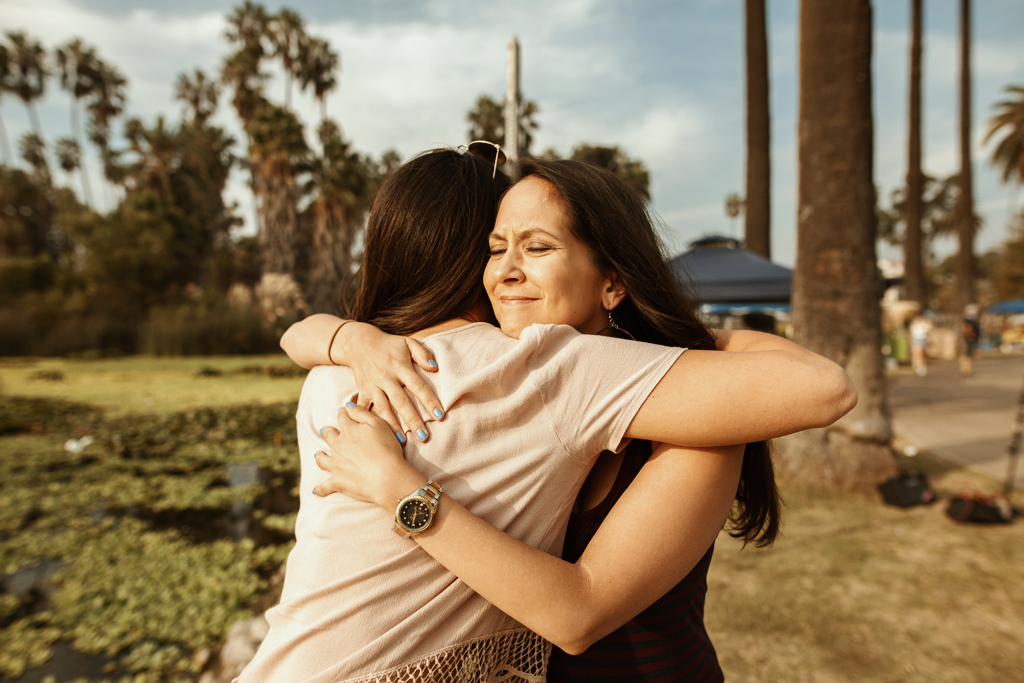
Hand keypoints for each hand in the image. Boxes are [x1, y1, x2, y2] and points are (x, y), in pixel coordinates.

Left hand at [313, 403, 423, 508]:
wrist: (387, 477)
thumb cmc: (387, 449)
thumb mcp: (378, 424)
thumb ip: (361, 413)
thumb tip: (347, 405)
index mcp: (349, 430)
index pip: (343, 417)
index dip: (343, 413)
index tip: (343, 411)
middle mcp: (338, 446)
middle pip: (329, 436)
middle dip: (328, 432)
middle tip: (326, 431)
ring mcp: (335, 465)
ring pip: (322, 459)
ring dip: (320, 456)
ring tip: (319, 454)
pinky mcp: (337, 483)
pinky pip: (324, 487)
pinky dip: (320, 489)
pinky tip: (316, 490)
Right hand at [338, 322, 444, 441]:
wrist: (359, 343)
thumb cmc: (389, 345)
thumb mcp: (408, 342)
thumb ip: (422, 353)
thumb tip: (434, 367)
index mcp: (400, 366)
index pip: (417, 386)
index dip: (429, 401)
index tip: (440, 416)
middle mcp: (385, 378)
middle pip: (401, 402)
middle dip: (413, 420)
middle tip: (424, 436)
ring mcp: (372, 386)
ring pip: (383, 409)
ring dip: (393, 426)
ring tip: (403, 441)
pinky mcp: (362, 392)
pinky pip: (366, 409)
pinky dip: (370, 422)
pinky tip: (377, 435)